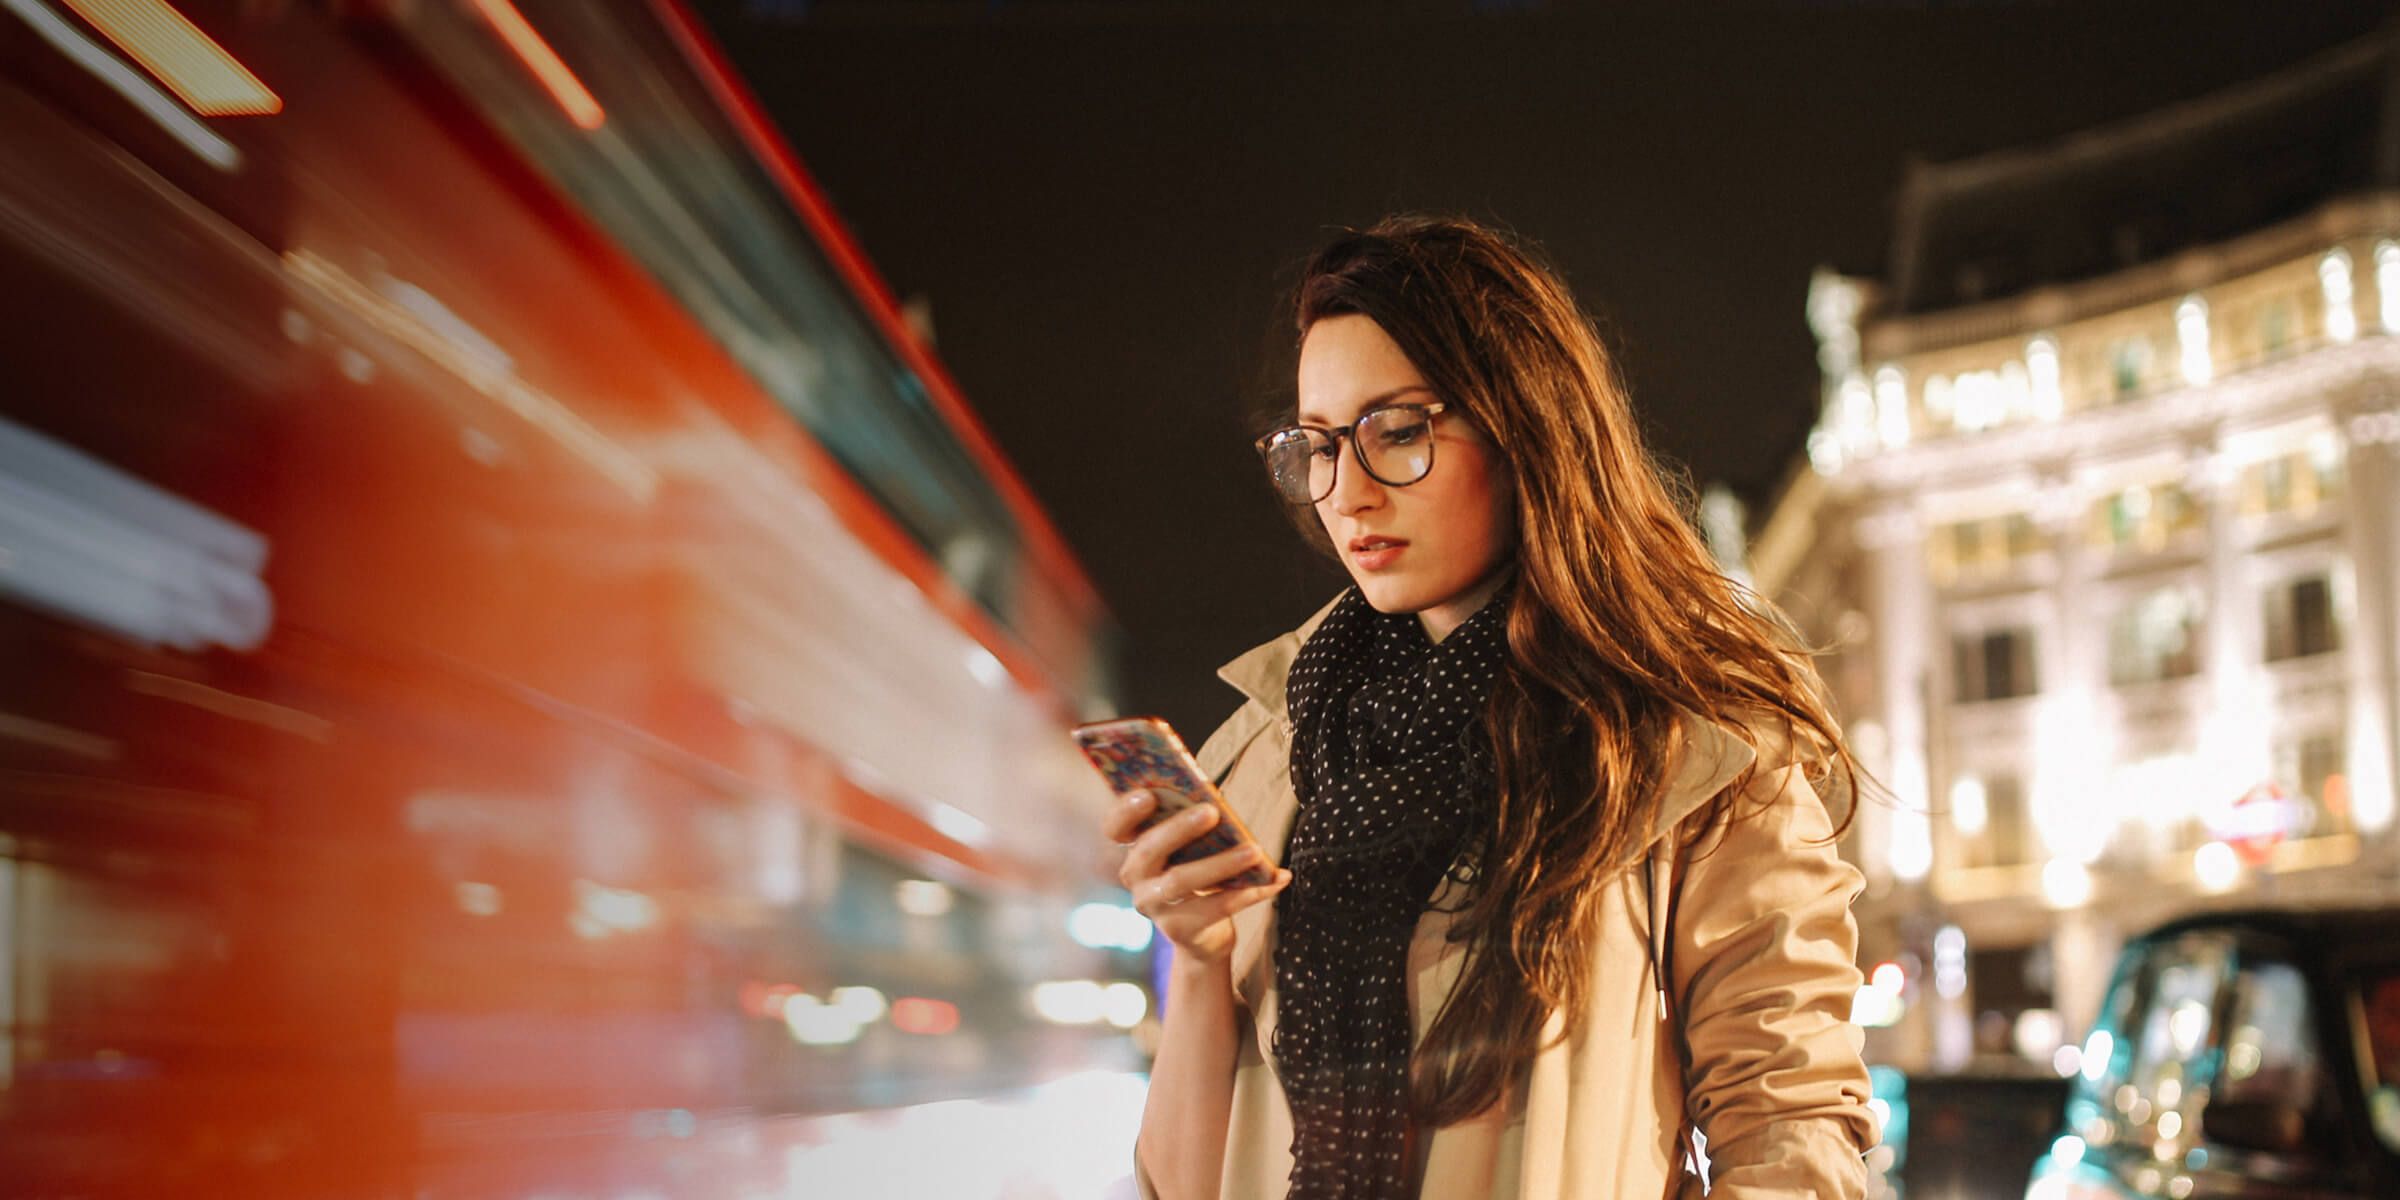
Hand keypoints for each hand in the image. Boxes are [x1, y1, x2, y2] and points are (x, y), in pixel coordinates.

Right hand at [1103, 790, 1290, 965]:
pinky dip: (1250, 891)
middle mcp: (1136, 878)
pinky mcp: (1179, 930)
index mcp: (1135, 849)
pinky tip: (1276, 879)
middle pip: (1149, 850)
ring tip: (1254, 850)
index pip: (1116, 828)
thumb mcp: (1192, 849)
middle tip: (1211, 811)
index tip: (1147, 794)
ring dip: (1221, 863)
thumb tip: (1220, 804)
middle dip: (1179, 829)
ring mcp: (1154, 906)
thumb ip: (1194, 826)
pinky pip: (1216, 907)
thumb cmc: (1198, 874)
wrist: (1202, 935)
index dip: (1125, 810)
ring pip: (1182, 880)